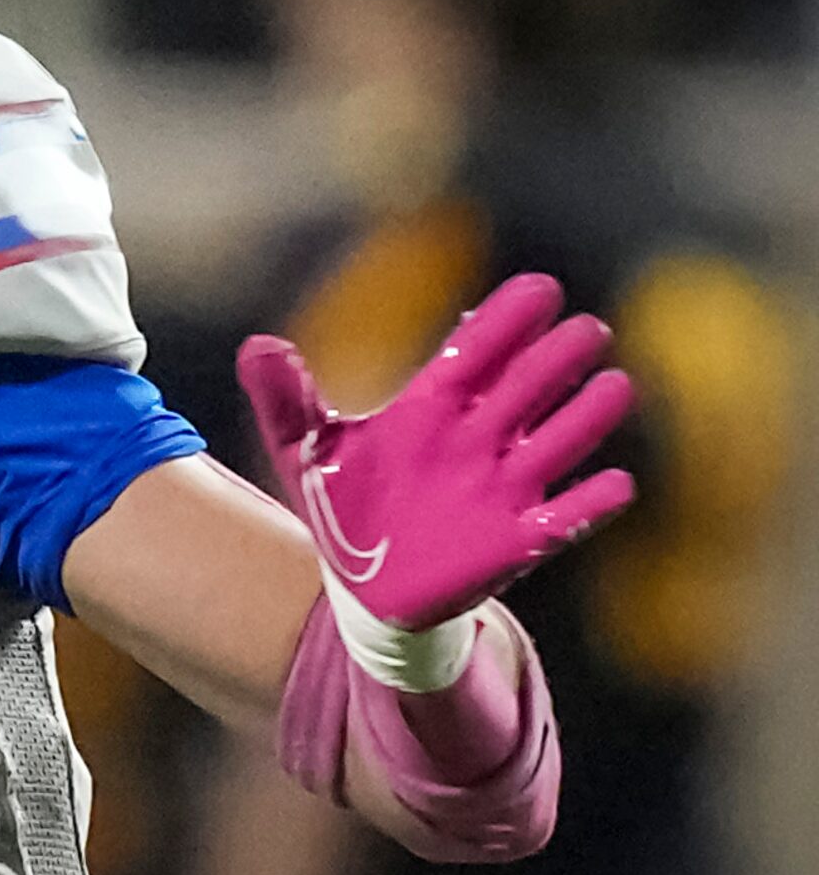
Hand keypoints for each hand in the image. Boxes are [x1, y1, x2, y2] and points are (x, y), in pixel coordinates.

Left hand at [238, 271, 635, 628]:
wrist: (364, 585)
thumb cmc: (345, 504)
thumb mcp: (306, 450)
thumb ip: (285, 399)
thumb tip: (258, 345)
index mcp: (430, 408)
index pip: (473, 355)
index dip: (503, 324)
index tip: (537, 288)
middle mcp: (477, 440)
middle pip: (525, 390)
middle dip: (555, 361)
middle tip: (585, 328)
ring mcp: (502, 489)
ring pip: (557, 445)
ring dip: (586, 418)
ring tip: (616, 386)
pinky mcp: (516, 542)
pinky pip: (564, 521)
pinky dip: (589, 505)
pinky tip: (615, 484)